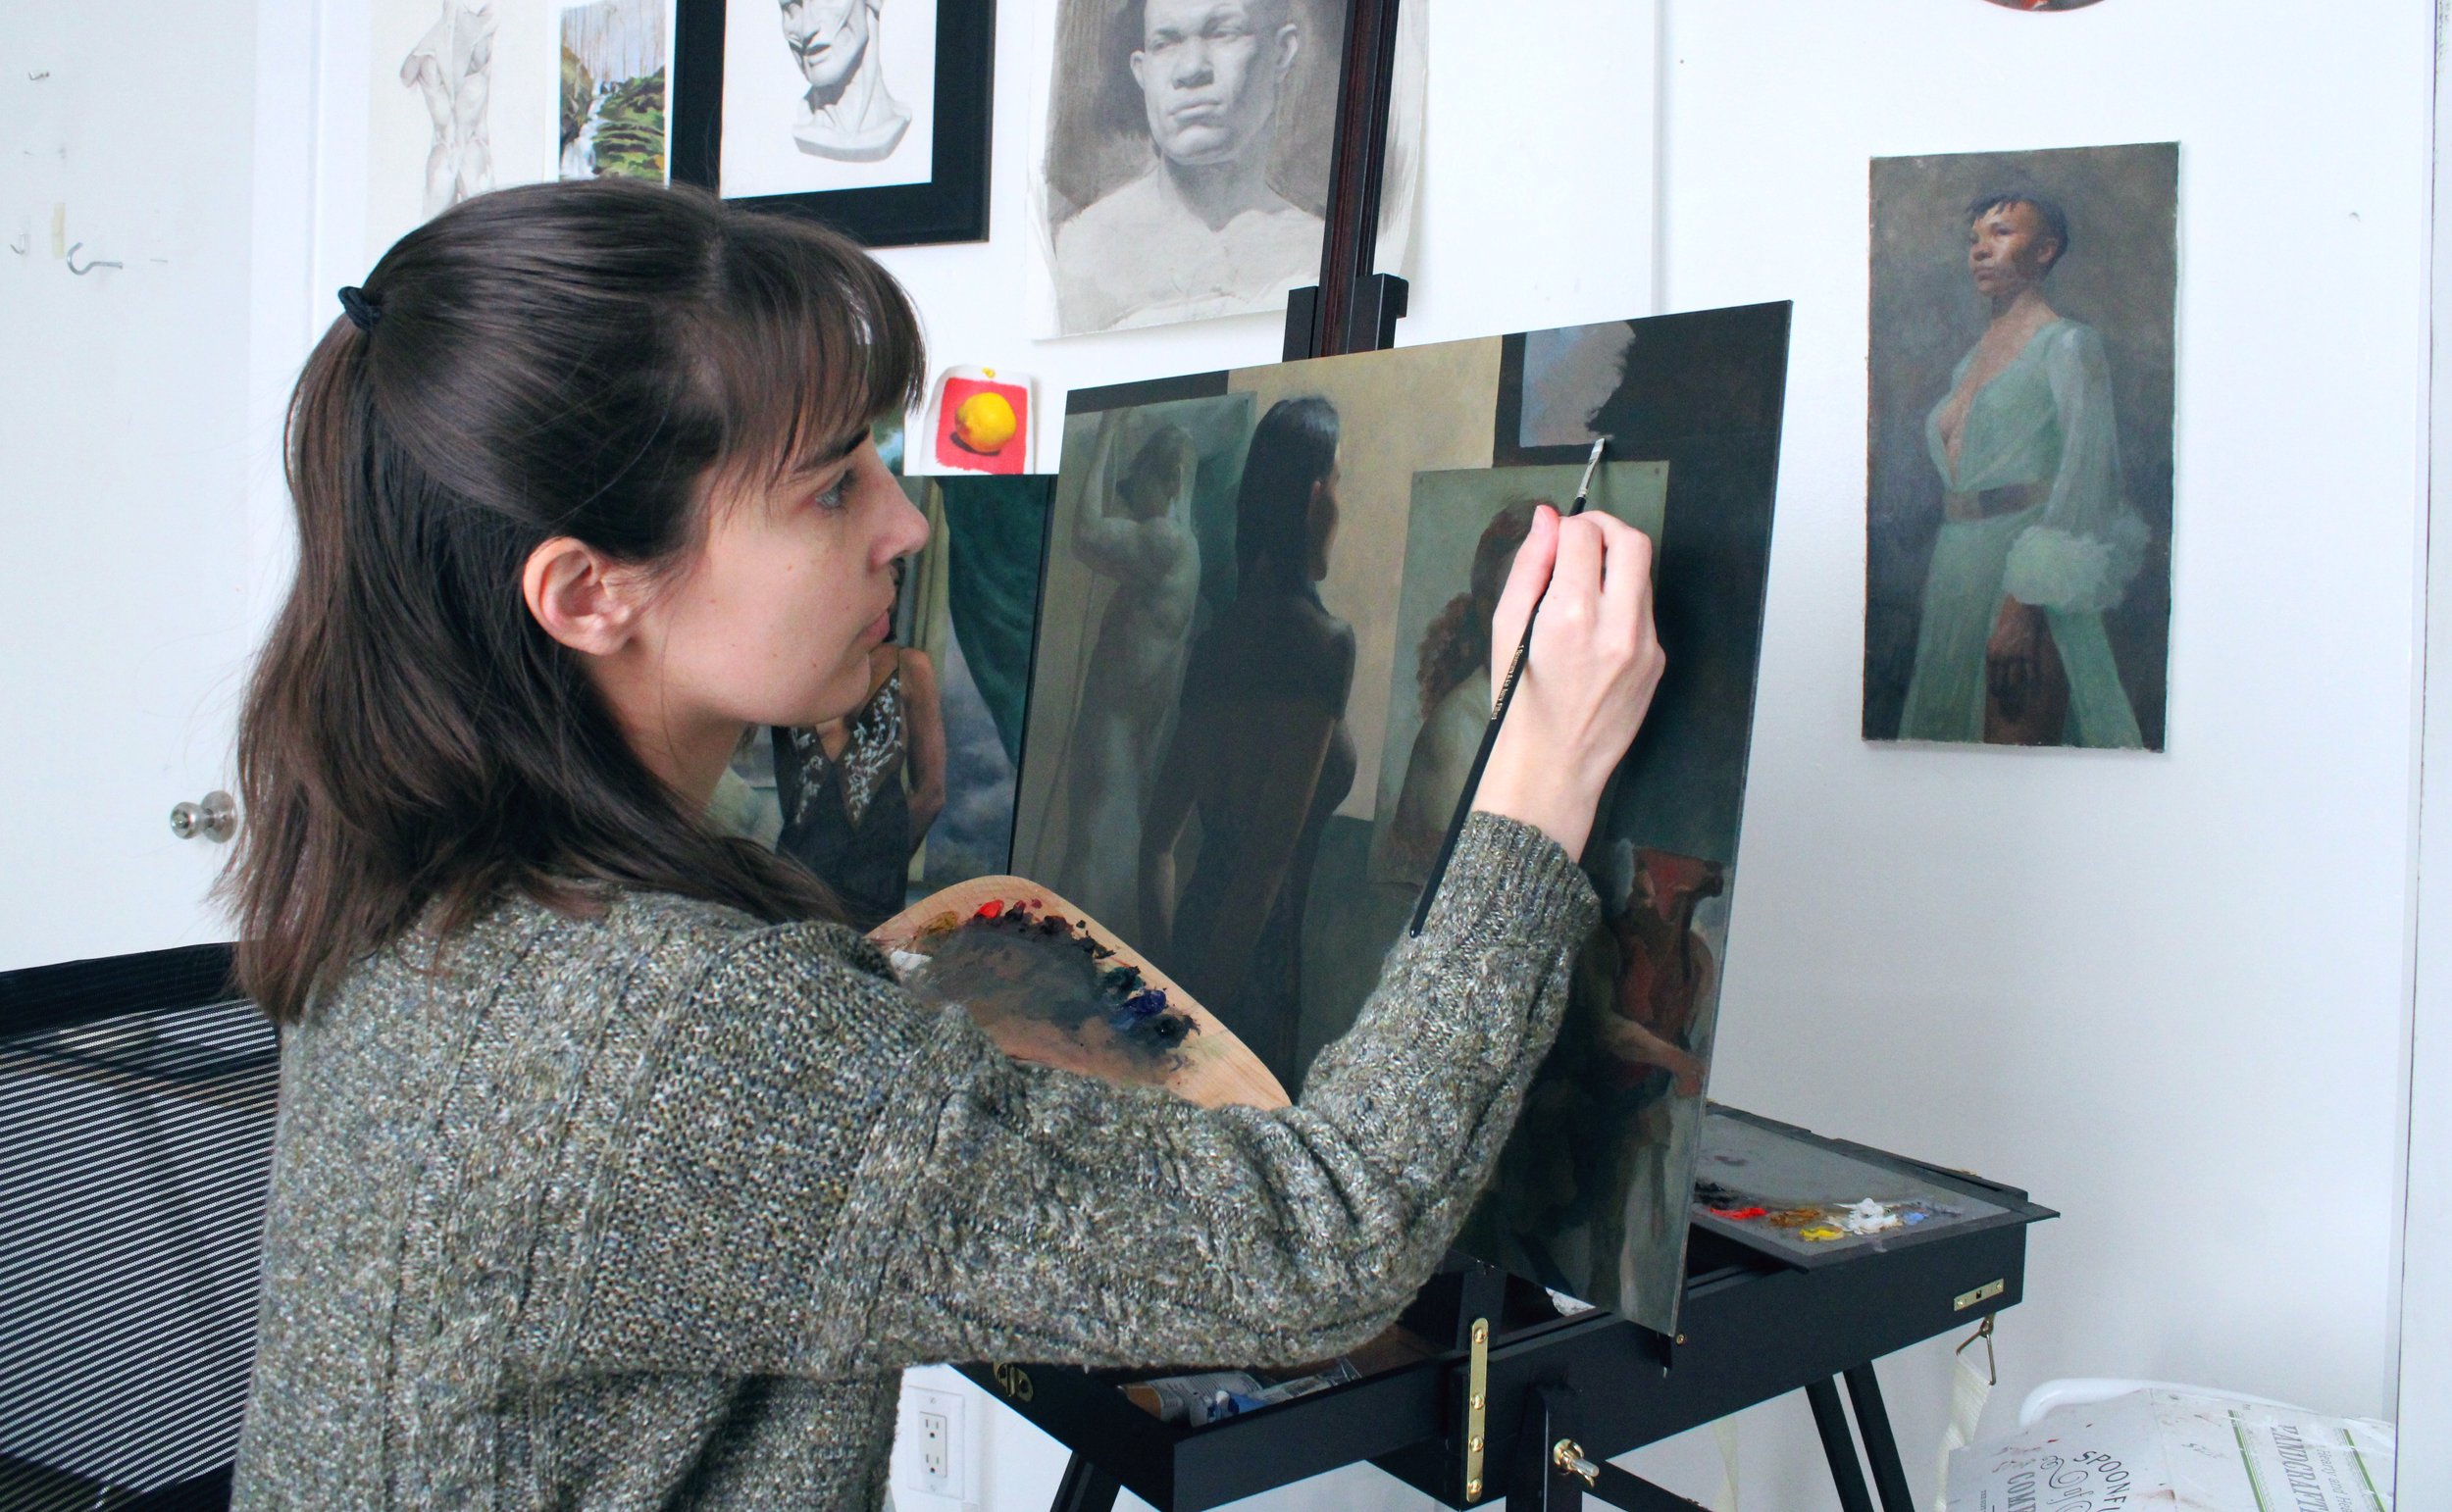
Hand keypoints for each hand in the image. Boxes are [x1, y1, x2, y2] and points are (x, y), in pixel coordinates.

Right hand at [1472, 506, 1665, 860]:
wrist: (1553, 765)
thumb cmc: (1518, 701)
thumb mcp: (1506, 629)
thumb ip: (1529, 567)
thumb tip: (1545, 519)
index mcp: (1571, 616)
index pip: (1585, 535)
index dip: (1568, 525)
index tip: (1556, 537)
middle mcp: (1616, 627)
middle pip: (1632, 541)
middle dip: (1606, 528)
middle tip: (1581, 539)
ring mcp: (1645, 645)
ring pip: (1643, 575)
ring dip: (1615, 565)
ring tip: (1582, 589)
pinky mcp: (1658, 660)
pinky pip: (1645, 611)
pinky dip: (1622, 603)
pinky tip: (1595, 629)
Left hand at [1985, 596, 2045, 718]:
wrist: (2021, 610)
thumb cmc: (2007, 625)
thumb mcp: (1995, 640)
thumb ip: (1995, 656)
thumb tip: (1996, 671)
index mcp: (1992, 654)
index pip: (1992, 678)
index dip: (1996, 690)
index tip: (1999, 698)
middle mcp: (2002, 657)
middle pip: (2003, 683)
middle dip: (2007, 694)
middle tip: (2011, 704)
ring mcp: (2016, 657)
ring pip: (2017, 681)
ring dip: (2020, 690)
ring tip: (2023, 699)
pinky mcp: (2030, 654)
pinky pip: (2031, 673)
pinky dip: (2033, 681)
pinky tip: (2035, 688)